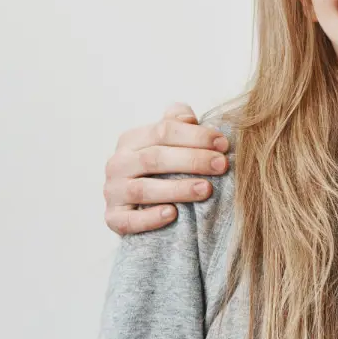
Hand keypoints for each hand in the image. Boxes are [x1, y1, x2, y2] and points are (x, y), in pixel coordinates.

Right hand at [103, 103, 229, 234]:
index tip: (224, 144)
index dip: (196, 136)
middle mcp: (118, 163)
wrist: (139, 205)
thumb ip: (178, 125)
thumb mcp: (168, 142)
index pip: (164, 130)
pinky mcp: (113, 218)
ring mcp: (113, 191)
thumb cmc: (162, 168)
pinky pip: (129, 220)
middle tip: (221, 165)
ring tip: (206, 189)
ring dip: (177, 189)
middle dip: (193, 160)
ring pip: (144, 189)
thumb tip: (189, 118)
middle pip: (155, 158)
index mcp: (131, 139)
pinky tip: (172, 213)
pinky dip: (150, 218)